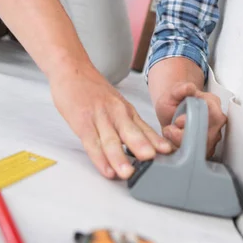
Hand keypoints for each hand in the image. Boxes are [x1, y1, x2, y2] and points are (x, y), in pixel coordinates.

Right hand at [49, 63, 171, 178]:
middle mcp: (117, 113)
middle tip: (152, 160)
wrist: (72, 69)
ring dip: (120, 158)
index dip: (157, 142)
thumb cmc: (94, 90)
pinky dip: (99, 158)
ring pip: (111, 140)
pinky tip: (106, 169)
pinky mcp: (82, 122)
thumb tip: (145, 147)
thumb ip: (129, 125)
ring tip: (128, 173)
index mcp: (127, 111)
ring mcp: (99, 117)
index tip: (169, 153)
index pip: (145, 129)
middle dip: (143, 147)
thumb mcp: (117, 104)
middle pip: (131, 133)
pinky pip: (91, 142)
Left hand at [155, 82, 226, 157]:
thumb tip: (189, 88)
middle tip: (170, 129)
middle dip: (184, 135)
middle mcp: (218, 119)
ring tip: (173, 134)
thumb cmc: (175, 103)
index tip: (176, 121)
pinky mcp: (210, 148)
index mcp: (212, 102)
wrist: (173, 112)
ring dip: (184, 144)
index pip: (209, 115)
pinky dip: (186, 151)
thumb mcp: (172, 93)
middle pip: (206, 134)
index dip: (190, 120)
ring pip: (203, 146)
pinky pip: (200, 154)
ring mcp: (215, 134)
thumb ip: (180, 89)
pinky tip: (177, 143)